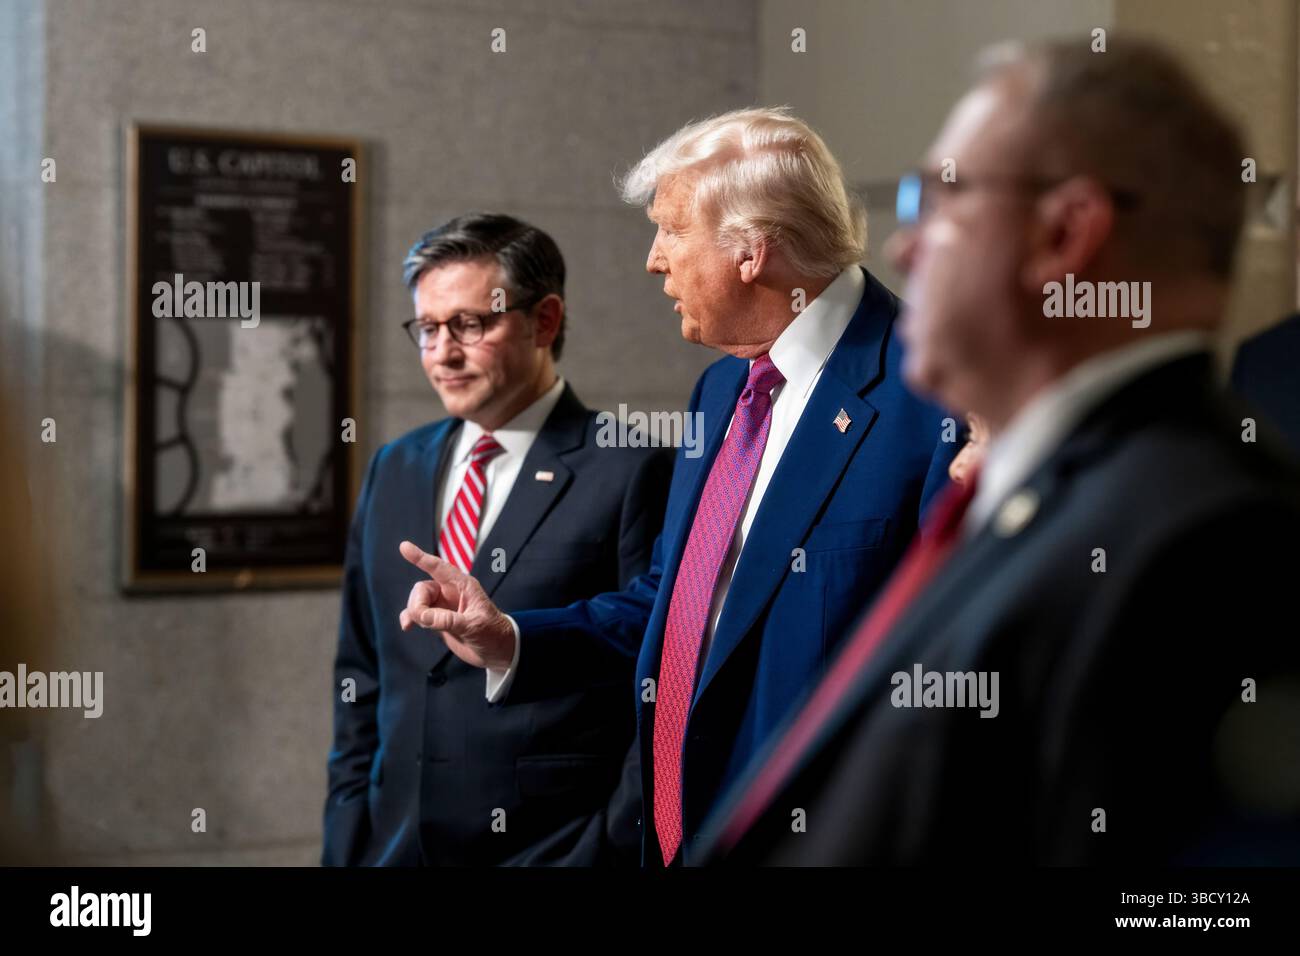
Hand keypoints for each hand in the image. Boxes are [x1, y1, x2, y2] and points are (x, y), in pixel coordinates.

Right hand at [397, 541, 516, 670]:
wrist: (497, 651)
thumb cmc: (493, 633)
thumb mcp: (473, 625)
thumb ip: (448, 620)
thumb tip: (423, 616)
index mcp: (463, 586)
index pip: (439, 568)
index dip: (421, 557)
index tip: (404, 546)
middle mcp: (451, 593)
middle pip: (423, 589)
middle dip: (417, 603)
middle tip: (423, 620)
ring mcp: (443, 607)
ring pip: (418, 602)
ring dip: (413, 612)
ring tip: (417, 625)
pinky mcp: (438, 620)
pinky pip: (418, 614)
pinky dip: (410, 618)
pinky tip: (407, 626)